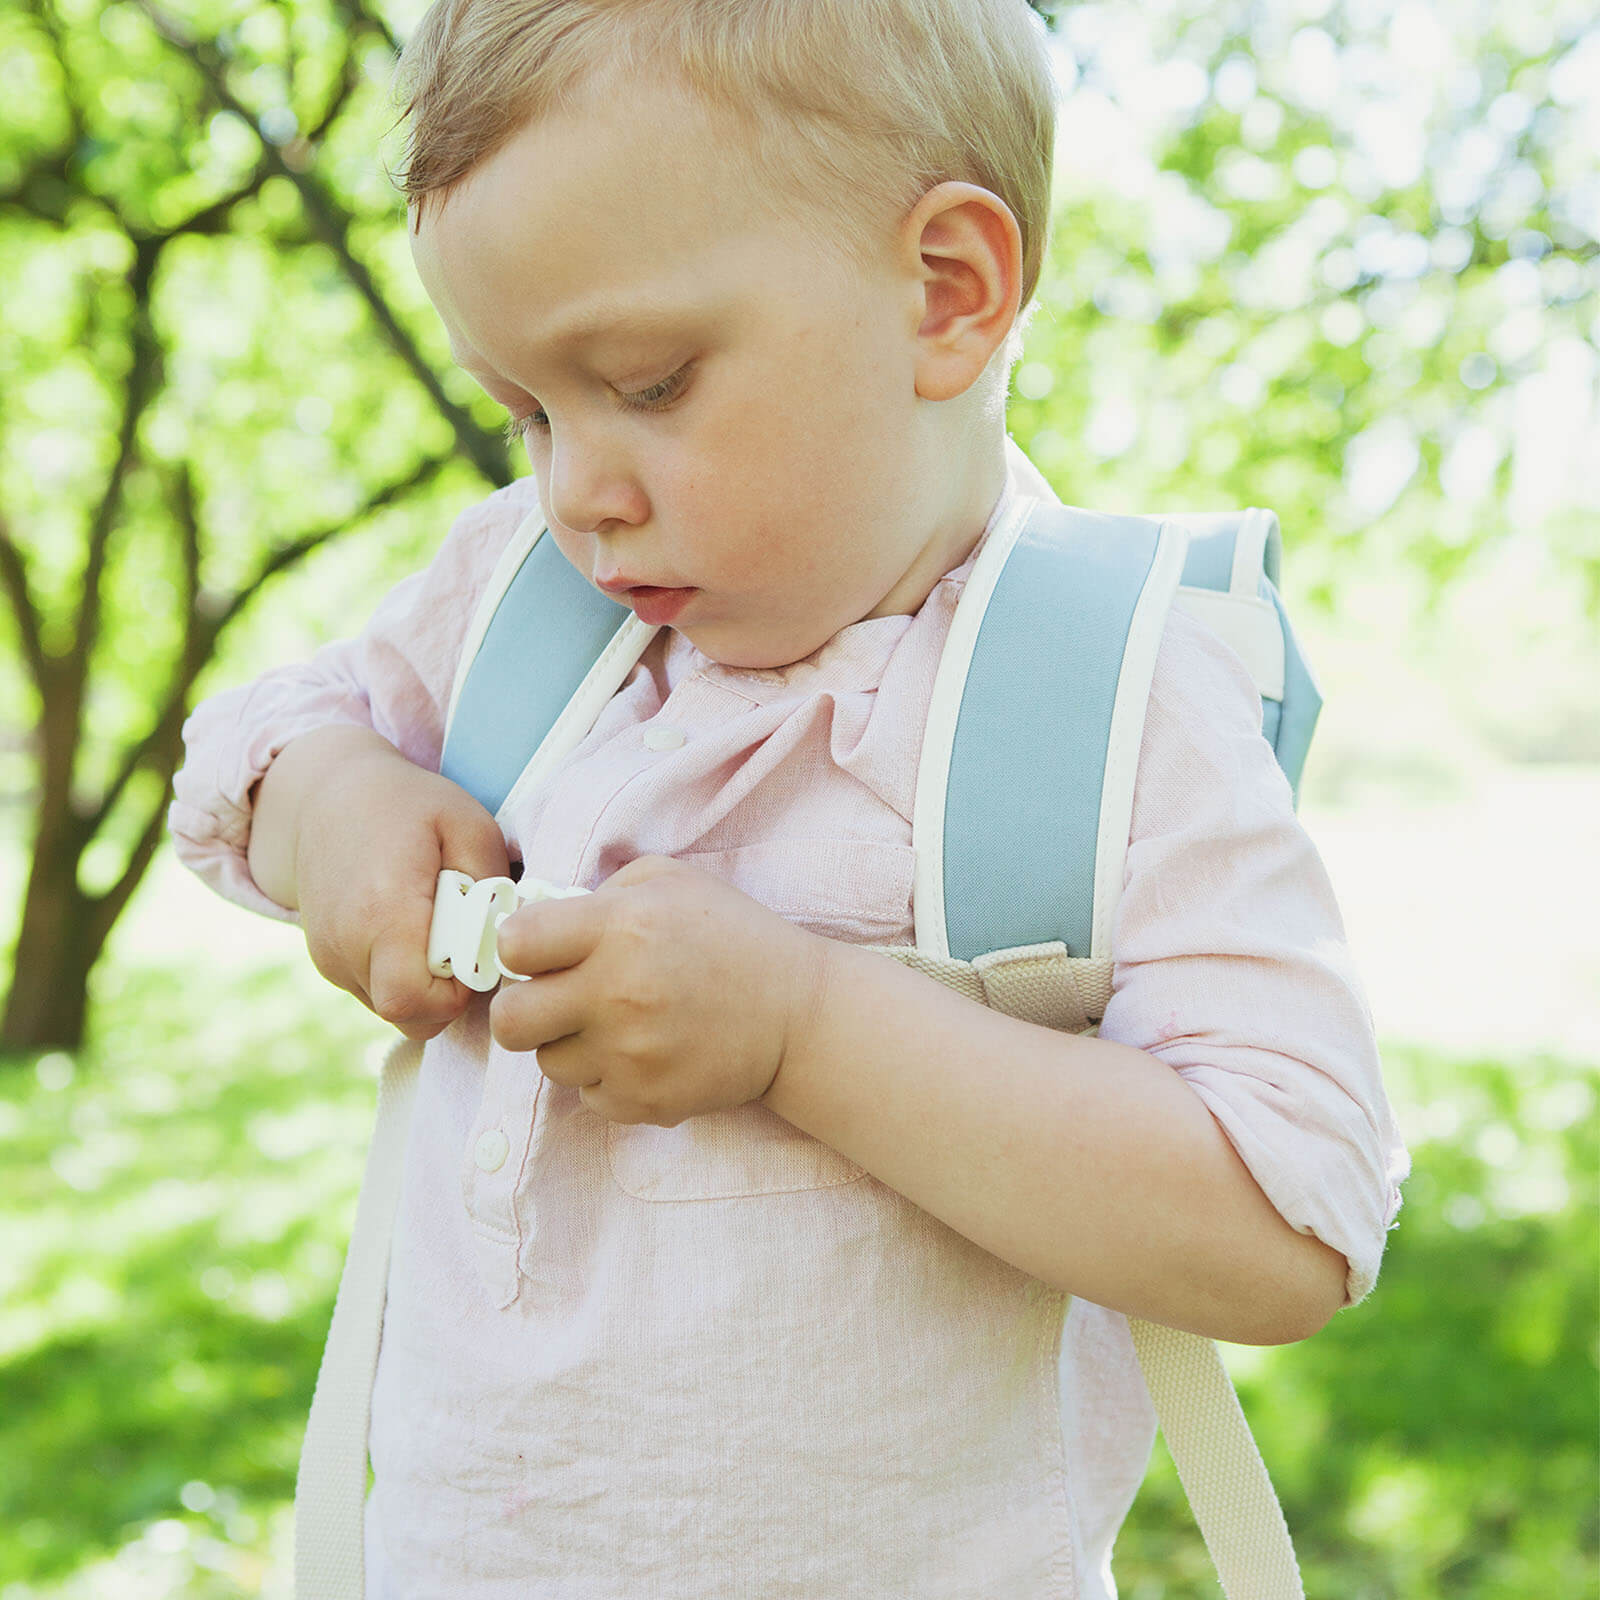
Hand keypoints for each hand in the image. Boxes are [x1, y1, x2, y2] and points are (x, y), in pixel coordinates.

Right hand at [261, 727, 510, 1039]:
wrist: (324, 796)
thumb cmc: (406, 805)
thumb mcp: (467, 823)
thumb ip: (491, 883)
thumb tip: (505, 938)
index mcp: (381, 911)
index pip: (414, 1000)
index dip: (456, 995)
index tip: (475, 954)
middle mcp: (344, 945)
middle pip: (408, 1014)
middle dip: (447, 994)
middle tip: (462, 941)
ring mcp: (329, 959)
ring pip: (393, 1009)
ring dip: (426, 984)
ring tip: (436, 928)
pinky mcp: (325, 963)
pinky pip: (376, 993)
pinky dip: (404, 975)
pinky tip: (413, 931)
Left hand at [490, 855, 829, 1125]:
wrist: (798, 1014)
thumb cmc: (732, 938)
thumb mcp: (671, 881)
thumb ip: (601, 892)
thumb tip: (542, 919)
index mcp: (619, 928)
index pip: (513, 944)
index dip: (520, 948)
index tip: (541, 952)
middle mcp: (617, 993)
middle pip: (510, 1020)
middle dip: (524, 1008)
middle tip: (557, 1000)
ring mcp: (631, 1054)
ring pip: (548, 1063)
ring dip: (571, 1045)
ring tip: (617, 1024)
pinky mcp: (646, 1100)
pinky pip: (589, 1097)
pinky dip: (607, 1078)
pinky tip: (644, 1053)